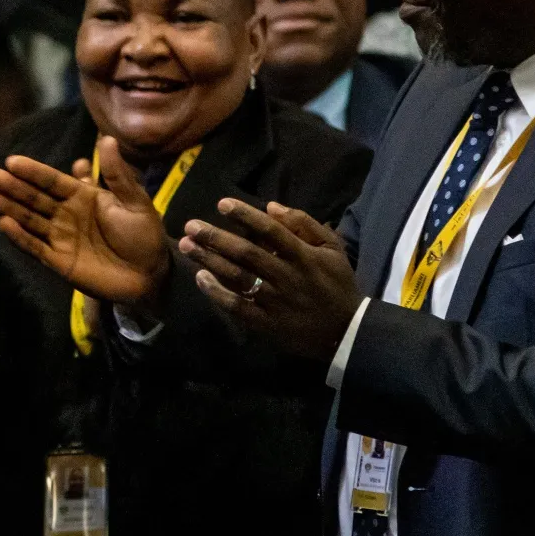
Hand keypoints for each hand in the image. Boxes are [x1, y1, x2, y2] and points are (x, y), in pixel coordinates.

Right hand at [0, 135, 171, 307]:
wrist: (151, 275)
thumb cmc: (144, 235)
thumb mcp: (134, 201)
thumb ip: (117, 174)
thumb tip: (106, 138)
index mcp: (81, 196)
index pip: (51, 181)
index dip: (33, 172)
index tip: (12, 162)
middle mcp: (65, 214)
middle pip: (33, 198)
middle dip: (12, 187)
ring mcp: (59, 238)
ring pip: (29, 220)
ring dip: (7, 208)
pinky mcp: (57, 261)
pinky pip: (35, 247)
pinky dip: (19, 237)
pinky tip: (4, 224)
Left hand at [180, 199, 359, 358]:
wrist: (347, 331)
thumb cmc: (337, 284)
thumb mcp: (332, 249)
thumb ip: (304, 224)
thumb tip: (270, 206)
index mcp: (304, 257)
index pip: (271, 231)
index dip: (246, 216)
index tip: (222, 204)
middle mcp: (287, 277)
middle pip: (247, 254)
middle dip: (216, 238)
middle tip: (191, 225)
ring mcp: (276, 302)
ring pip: (238, 278)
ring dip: (210, 261)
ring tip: (186, 246)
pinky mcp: (267, 323)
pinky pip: (237, 307)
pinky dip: (217, 293)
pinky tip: (200, 278)